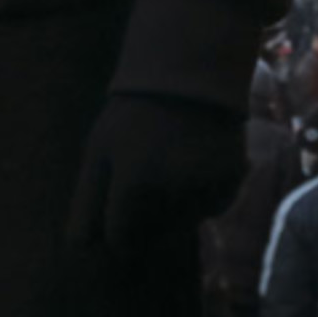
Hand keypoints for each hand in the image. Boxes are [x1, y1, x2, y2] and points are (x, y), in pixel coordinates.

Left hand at [68, 94, 244, 256]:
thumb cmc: (133, 113)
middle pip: (153, 237)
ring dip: (175, 207)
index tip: (119, 219)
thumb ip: (87, 200)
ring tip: (172, 162)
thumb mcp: (98, 148)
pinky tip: (197, 161)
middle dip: (146, 221)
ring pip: (183, 223)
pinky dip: (204, 195)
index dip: (115, 232)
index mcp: (131, 177)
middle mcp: (171, 184)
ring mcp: (206, 181)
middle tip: (148, 180)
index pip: (117, 237)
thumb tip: (86, 249)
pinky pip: (211, 208)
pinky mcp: (232, 177)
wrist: (191, 67)